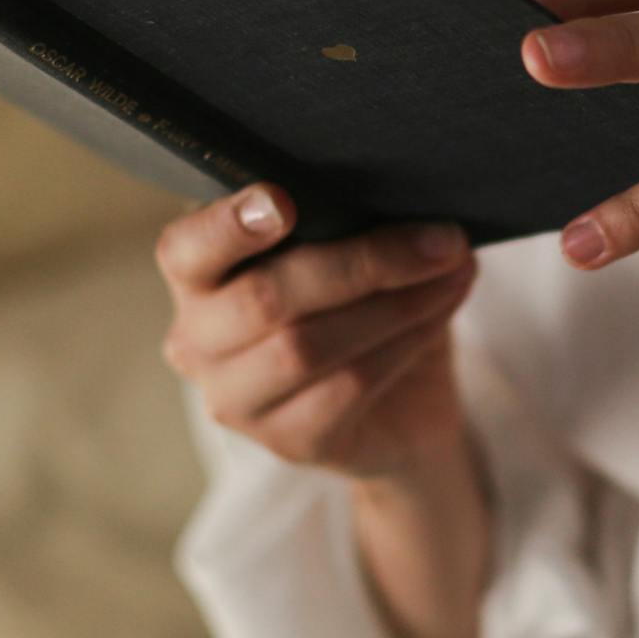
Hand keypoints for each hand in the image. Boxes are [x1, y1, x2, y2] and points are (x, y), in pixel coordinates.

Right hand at [154, 185, 479, 481]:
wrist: (404, 401)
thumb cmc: (364, 303)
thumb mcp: (354, 249)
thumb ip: (352, 220)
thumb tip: (409, 195)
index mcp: (198, 277)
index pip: (186, 249)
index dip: (228, 226)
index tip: (282, 202)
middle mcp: (198, 341)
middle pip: (265, 297)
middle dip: (362, 261)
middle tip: (440, 239)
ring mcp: (236, 400)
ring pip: (306, 346)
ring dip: (396, 304)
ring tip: (453, 270)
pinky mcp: (288, 442)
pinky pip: (347, 386)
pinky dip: (406, 342)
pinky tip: (441, 312)